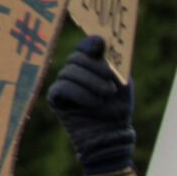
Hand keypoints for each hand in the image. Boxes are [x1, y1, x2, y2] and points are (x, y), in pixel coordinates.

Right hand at [46, 34, 137, 175]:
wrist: (111, 134)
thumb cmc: (118, 108)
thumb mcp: (121, 81)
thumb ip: (111, 61)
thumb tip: (98, 41)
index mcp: (90, 64)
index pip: (84, 47)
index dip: (89, 44)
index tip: (99, 47)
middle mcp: (75, 71)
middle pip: (76, 58)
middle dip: (95, 69)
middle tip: (111, 86)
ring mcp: (63, 84)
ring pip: (69, 72)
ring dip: (91, 84)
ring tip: (105, 97)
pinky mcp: (55, 99)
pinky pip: (62, 87)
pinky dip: (80, 94)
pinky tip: (94, 104)